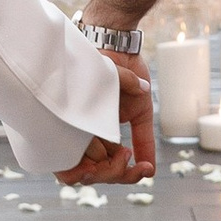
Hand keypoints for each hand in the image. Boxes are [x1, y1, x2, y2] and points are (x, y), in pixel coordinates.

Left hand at [62, 47, 155, 186]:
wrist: (116, 44)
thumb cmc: (126, 73)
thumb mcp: (140, 111)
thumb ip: (143, 140)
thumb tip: (151, 171)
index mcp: (99, 135)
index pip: (106, 169)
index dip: (122, 176)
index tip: (143, 168)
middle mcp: (85, 135)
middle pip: (95, 174)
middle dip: (118, 175)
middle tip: (135, 165)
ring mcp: (75, 129)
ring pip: (82, 172)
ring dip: (107, 173)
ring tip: (125, 158)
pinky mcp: (69, 122)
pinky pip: (70, 159)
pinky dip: (89, 168)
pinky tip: (119, 156)